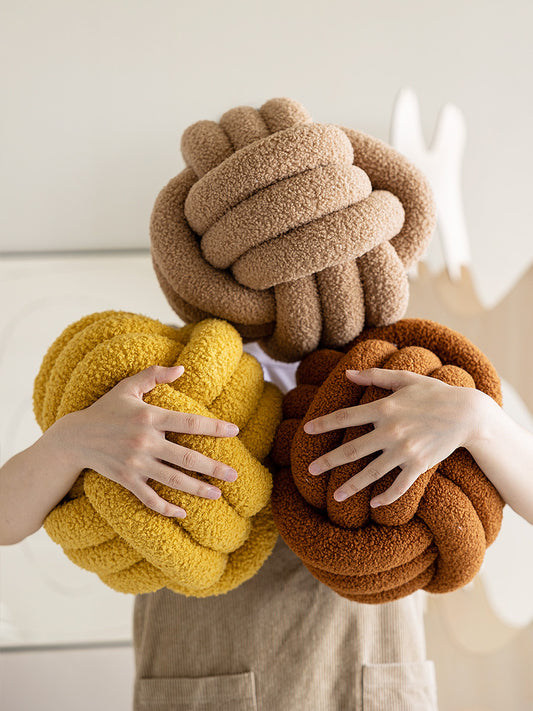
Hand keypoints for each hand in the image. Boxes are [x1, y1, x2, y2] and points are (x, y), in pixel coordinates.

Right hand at [64, 365, 239, 517]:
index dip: (214, 427)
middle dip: (214, 467)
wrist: (74, 437)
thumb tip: (181, 368)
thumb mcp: (127, 386)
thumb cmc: (106, 409)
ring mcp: (136, 463)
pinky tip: (182, 513)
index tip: (234, 431)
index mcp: (150, 417)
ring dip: (198, 489)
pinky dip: (165, 508)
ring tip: (218, 493)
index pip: (190, 422)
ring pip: (173, 480)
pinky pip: (149, 498)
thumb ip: (154, 374)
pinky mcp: (126, 479)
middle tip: (235, 474)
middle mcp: (145, 441)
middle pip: (187, 457)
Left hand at [303, 368, 481, 506]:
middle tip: (310, 470)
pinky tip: (373, 504)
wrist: (468, 414)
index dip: (324, 424)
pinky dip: (386, 497)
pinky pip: (399, 486)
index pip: (346, 417)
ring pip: (371, 472)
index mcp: (385, 407)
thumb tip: (347, 374)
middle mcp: (391, 431)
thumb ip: (375, 376)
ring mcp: (404, 451)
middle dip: (328, 461)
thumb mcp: (405, 378)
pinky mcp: (419, 465)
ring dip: (351, 486)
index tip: (306, 430)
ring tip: (335, 496)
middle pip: (352, 449)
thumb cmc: (435, 392)